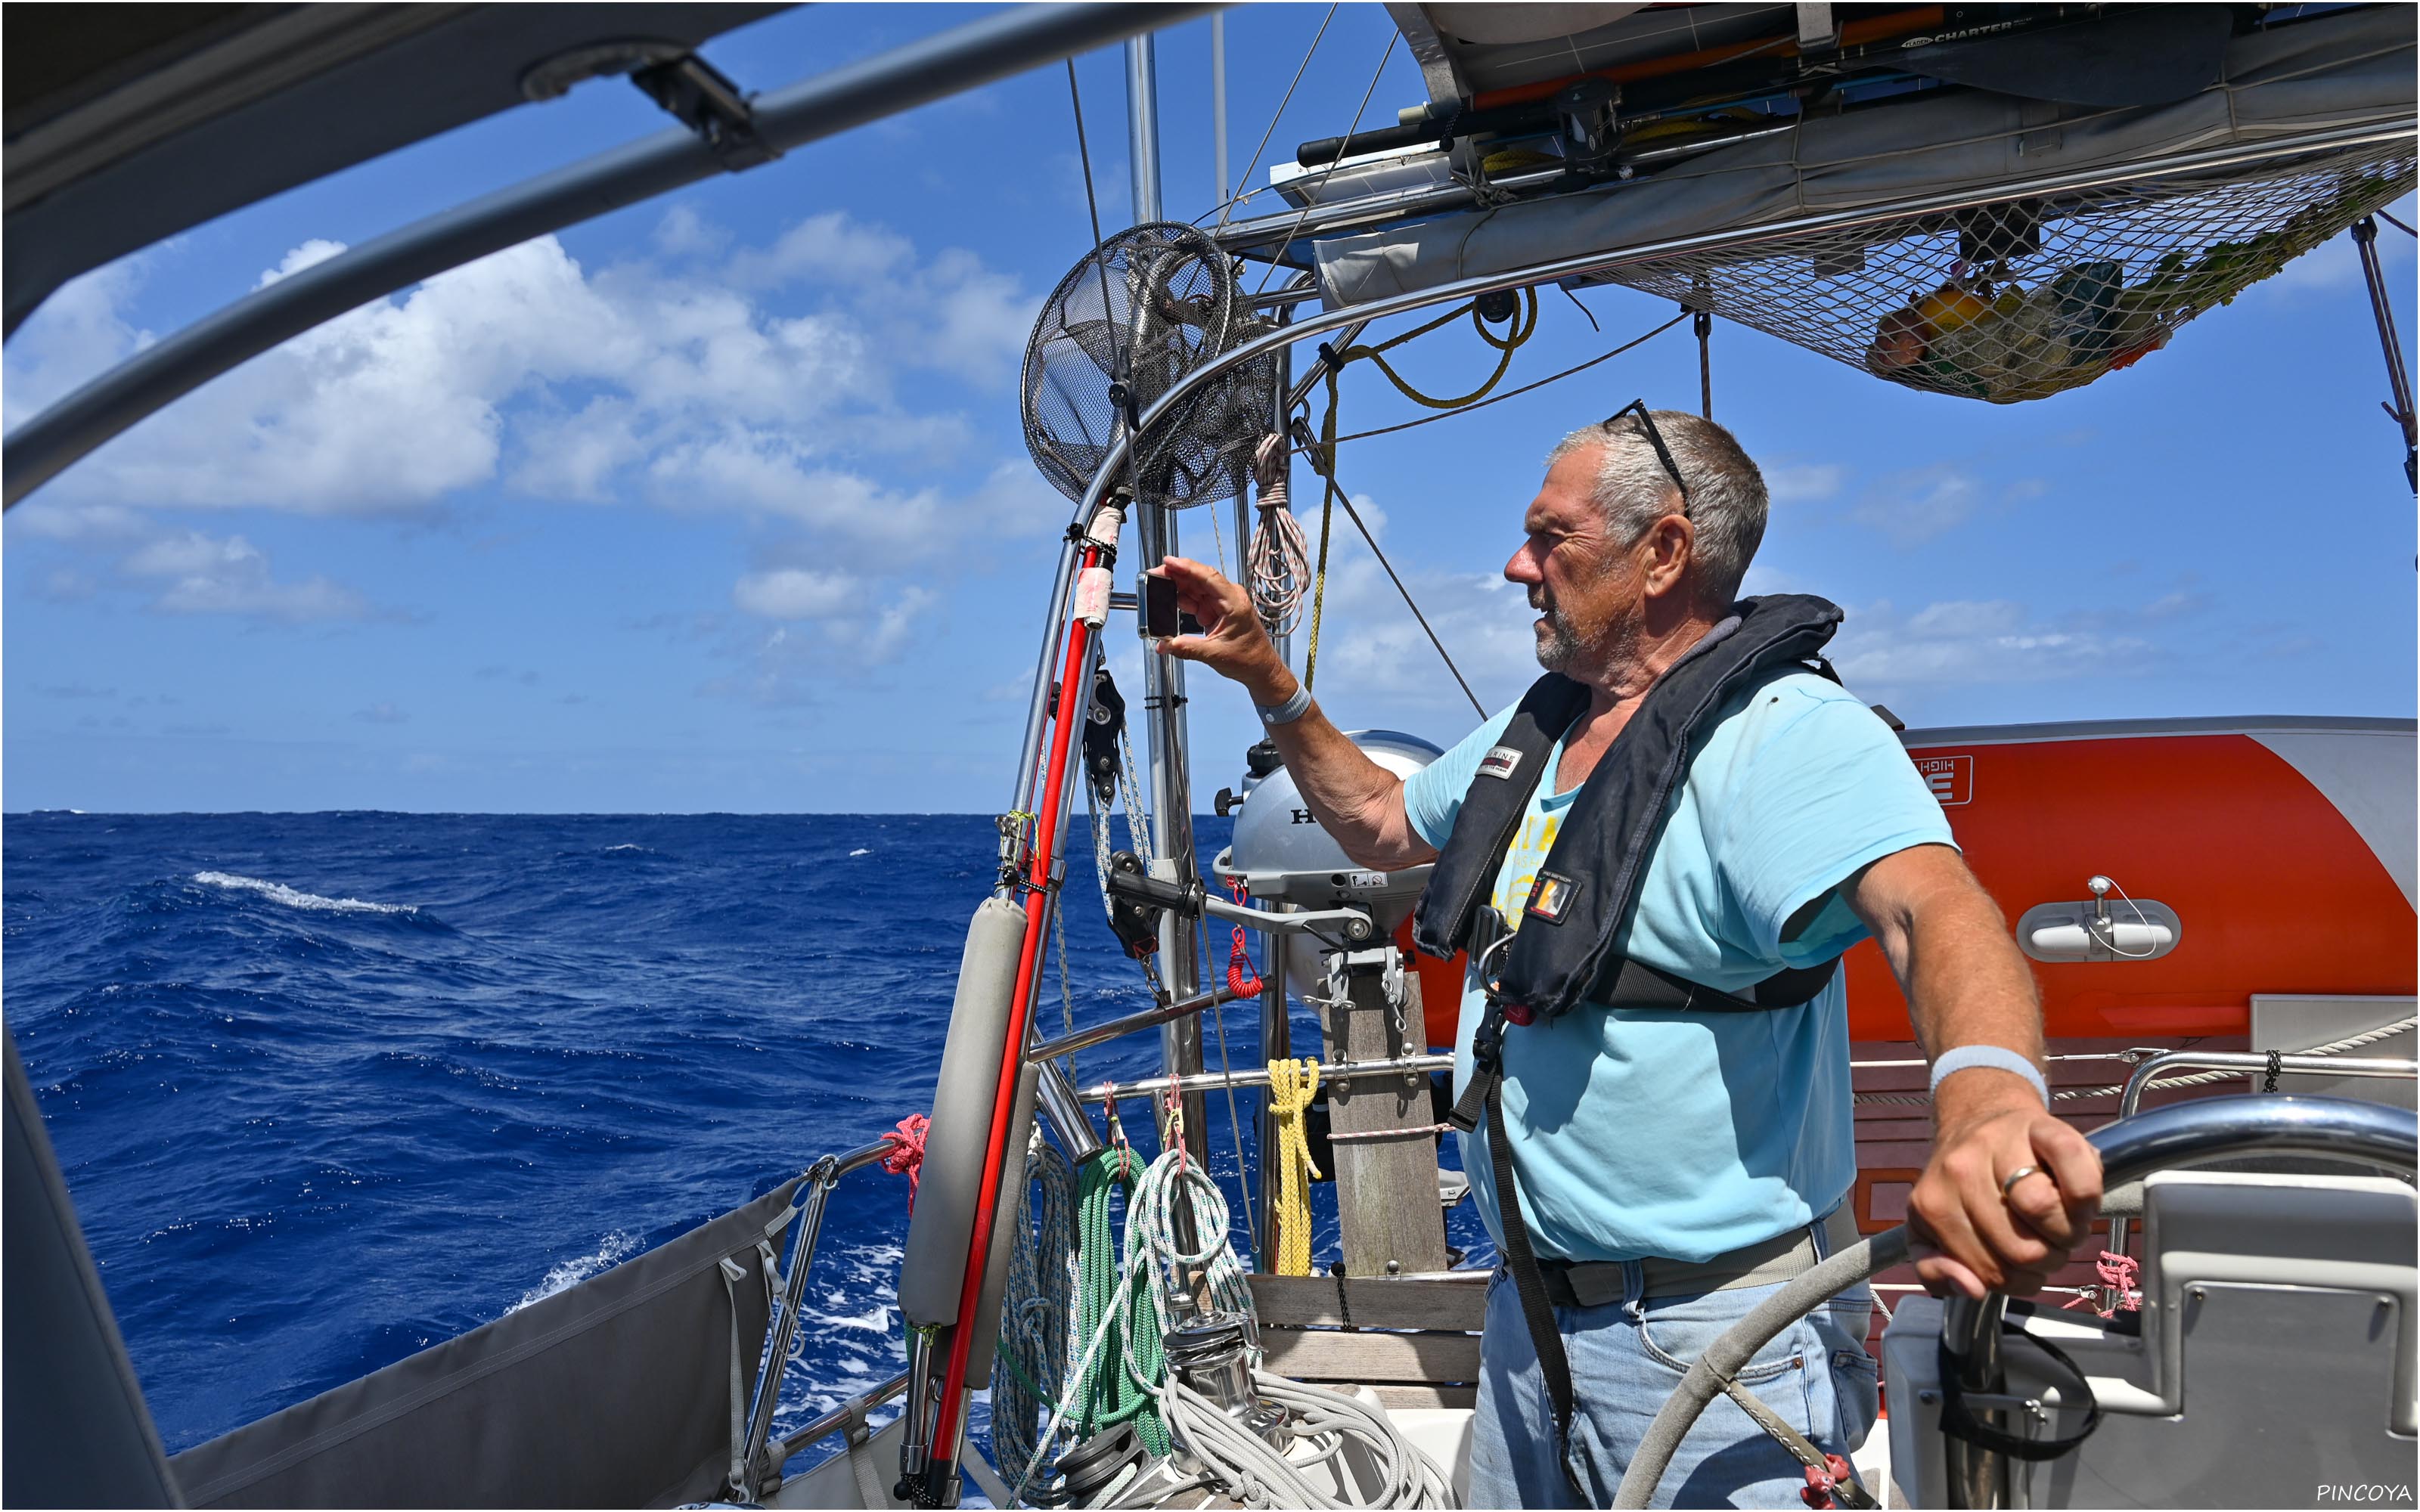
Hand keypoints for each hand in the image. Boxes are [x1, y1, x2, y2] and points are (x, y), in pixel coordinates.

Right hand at [1154, 555, 1291, 703]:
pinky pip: (1196, 599)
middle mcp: (1229, 597)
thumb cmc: (1249, 658)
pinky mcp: (1217, 610)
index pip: (1208, 577)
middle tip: (1154, 576)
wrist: (1260, 669)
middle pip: (1198, 578)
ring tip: (1157, 589)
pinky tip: (1169, 602)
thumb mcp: (1215, 654)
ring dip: (1176, 588)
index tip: (1169, 562)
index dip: (1187, 567)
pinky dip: (1182, 600)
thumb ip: (1186, 649)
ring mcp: (1223, 603)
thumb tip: (1164, 646)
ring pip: (1195, 588)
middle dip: (1175, 575)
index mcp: (1234, 602)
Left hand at [1905, 1069, 2103, 1298]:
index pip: (1988, 1274)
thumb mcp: (1932, 1234)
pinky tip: (2076, 1200)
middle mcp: (1959, 1171)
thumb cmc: (1964, 1187)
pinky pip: (2076, 1174)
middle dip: (2046, 1259)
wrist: (1982, 1117)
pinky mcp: (2043, 1127)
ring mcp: (1999, 1144)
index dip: (2018, 1281)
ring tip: (2061, 1222)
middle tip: (2044, 1241)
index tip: (2020, 1263)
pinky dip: (2086, 1198)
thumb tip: (1970, 1289)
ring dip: (2068, 1233)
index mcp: (1932, 1204)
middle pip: (2022, 1249)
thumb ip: (1935, 1272)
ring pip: (2044, 1211)